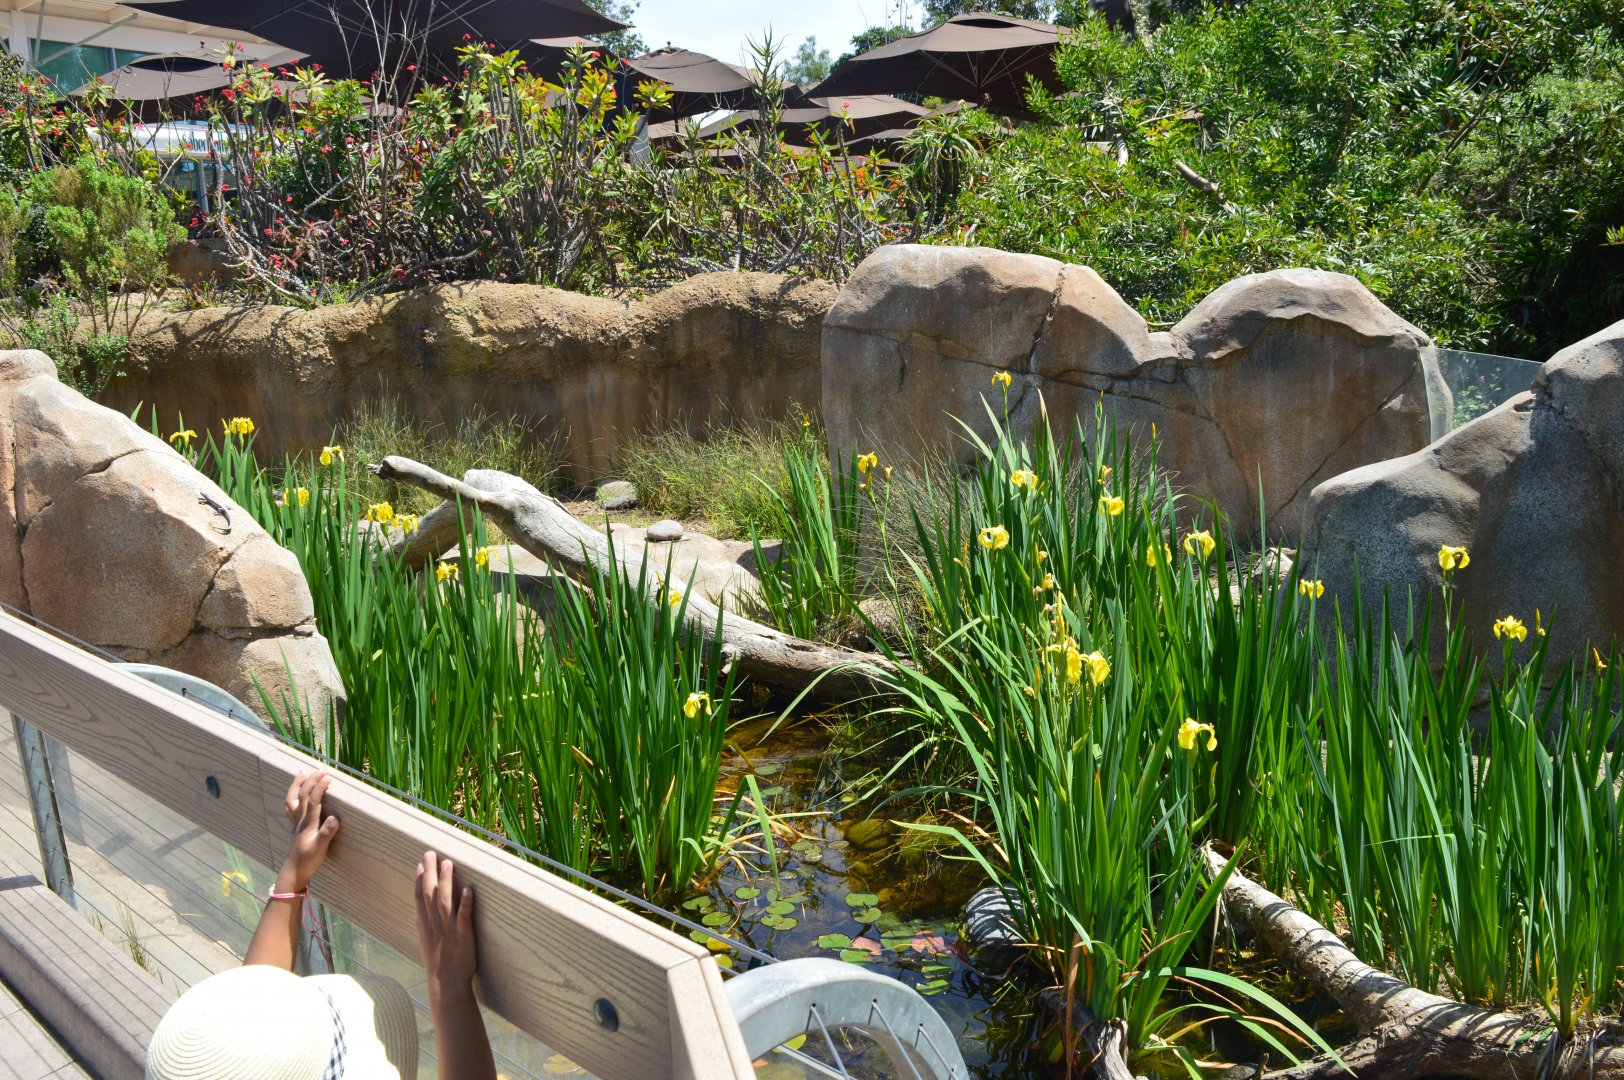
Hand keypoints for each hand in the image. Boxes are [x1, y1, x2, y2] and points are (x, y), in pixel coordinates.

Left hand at [278, 770, 339, 893]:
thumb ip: (327, 833)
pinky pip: (291, 807)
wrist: (295, 870)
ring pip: (293, 799)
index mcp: (308, 822)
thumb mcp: (321, 848)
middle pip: (303, 795)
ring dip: (297, 784)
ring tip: (302, 773)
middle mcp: (300, 819)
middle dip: (312, 780)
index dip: (320, 787)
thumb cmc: (309, 859)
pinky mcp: (295, 825)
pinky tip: (295, 792)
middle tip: (321, 770)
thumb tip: (335, 818)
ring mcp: (296, 821)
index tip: (329, 777)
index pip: (313, 800)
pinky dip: (292, 796)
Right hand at [416, 851, 478, 1008]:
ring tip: (448, 863)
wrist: (445, 985)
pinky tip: (468, 889)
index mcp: (424, 926)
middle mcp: (434, 925)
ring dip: (447, 882)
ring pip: (445, 901)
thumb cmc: (439, 964)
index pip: (419, 899)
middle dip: (429, 873)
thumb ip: (427, 923)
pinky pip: (463, 918)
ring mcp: (448, 930)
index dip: (419, 880)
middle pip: (429, 895)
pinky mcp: (463, 937)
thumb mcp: (428, 941)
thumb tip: (424, 909)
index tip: (419, 863)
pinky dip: (465, 904)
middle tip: (429, 853)